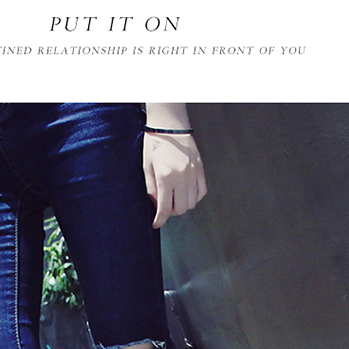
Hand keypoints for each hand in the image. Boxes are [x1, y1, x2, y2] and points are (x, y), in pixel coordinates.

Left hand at [142, 104, 206, 228]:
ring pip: (192, 203)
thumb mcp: (146, 167)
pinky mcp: (200, 168)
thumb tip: (156, 205)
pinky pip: (201, 191)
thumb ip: (151, 188)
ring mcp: (193, 173)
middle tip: (165, 206)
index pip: (164, 208)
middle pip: (180, 209)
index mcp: (165, 177)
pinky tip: (186, 193)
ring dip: (183, 205)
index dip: (160, 219)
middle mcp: (181, 177)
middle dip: (171, 212)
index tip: (157, 223)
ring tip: (175, 198)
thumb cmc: (154, 144)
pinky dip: (194, 197)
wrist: (170, 125)